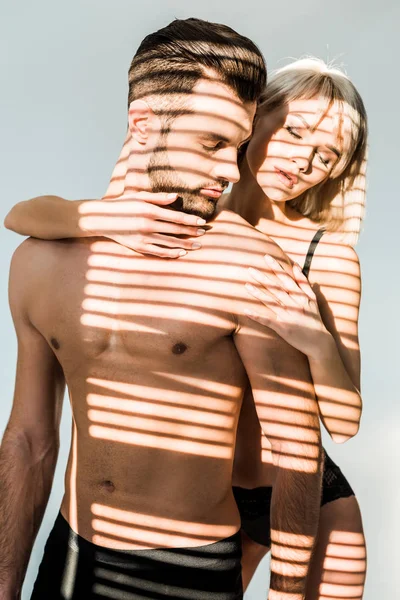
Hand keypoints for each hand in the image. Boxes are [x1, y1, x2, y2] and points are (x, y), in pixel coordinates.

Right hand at [78, 191, 206, 257]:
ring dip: (185, 245)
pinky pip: (159, 252)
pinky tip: (181, 253)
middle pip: (175, 231)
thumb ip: (158, 198)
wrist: (102, 219)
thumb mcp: (139, 197)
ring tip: (197, 246)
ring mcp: (144, 238)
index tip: (202, 222)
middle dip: (191, 233)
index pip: (176, 217)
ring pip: (170, 243)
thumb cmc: (123, 205)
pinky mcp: (139, 247)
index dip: (190, 221)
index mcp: (149, 211)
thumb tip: (176, 197)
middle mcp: (148, 225)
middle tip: (204, 234)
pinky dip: (171, 253)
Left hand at [244, 255, 331, 357]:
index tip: (266, 257)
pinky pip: (268, 321)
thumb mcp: (312, 299)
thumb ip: (303, 282)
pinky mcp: (283, 328)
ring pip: (271, 302)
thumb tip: (295, 265)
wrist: (320, 343)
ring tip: (246, 285)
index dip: (276, 267)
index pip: (287, 278)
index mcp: (301, 296)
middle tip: (250, 269)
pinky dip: (257, 316)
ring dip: (258, 294)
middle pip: (277, 288)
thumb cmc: (314, 319)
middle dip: (263, 278)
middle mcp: (295, 304)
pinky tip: (246, 311)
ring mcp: (289, 316)